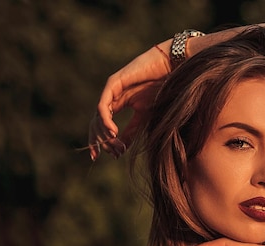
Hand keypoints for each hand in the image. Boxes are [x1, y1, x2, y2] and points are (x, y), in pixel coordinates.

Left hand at [88, 43, 170, 159]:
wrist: (169, 69)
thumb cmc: (159, 90)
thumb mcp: (143, 117)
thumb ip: (130, 131)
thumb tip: (119, 149)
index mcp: (117, 104)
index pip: (100, 125)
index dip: (98, 142)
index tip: (101, 157)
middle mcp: (111, 98)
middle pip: (96, 123)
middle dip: (101, 141)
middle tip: (113, 154)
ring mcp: (110, 90)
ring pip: (97, 117)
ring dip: (104, 134)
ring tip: (116, 145)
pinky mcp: (113, 83)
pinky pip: (102, 106)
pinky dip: (105, 120)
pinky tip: (113, 132)